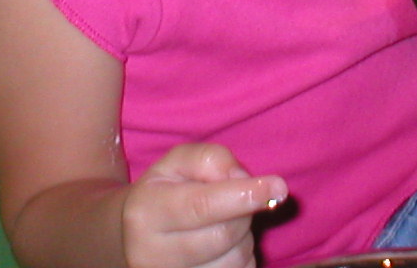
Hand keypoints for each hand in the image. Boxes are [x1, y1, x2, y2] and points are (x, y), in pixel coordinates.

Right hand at [121, 144, 287, 267]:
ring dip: (242, 238)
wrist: (138, 238)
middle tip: (238, 201)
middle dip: (242, 213)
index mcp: (146, 212)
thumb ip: (211, 159)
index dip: (243, 196)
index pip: (201, 205)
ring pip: (233, 261)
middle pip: (222, 235)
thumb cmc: (165, 192)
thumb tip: (242, 179)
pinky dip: (241, 258)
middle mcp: (150, 253)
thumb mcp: (178, 162)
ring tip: (223, 224)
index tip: (278, 187)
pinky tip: (223, 248)